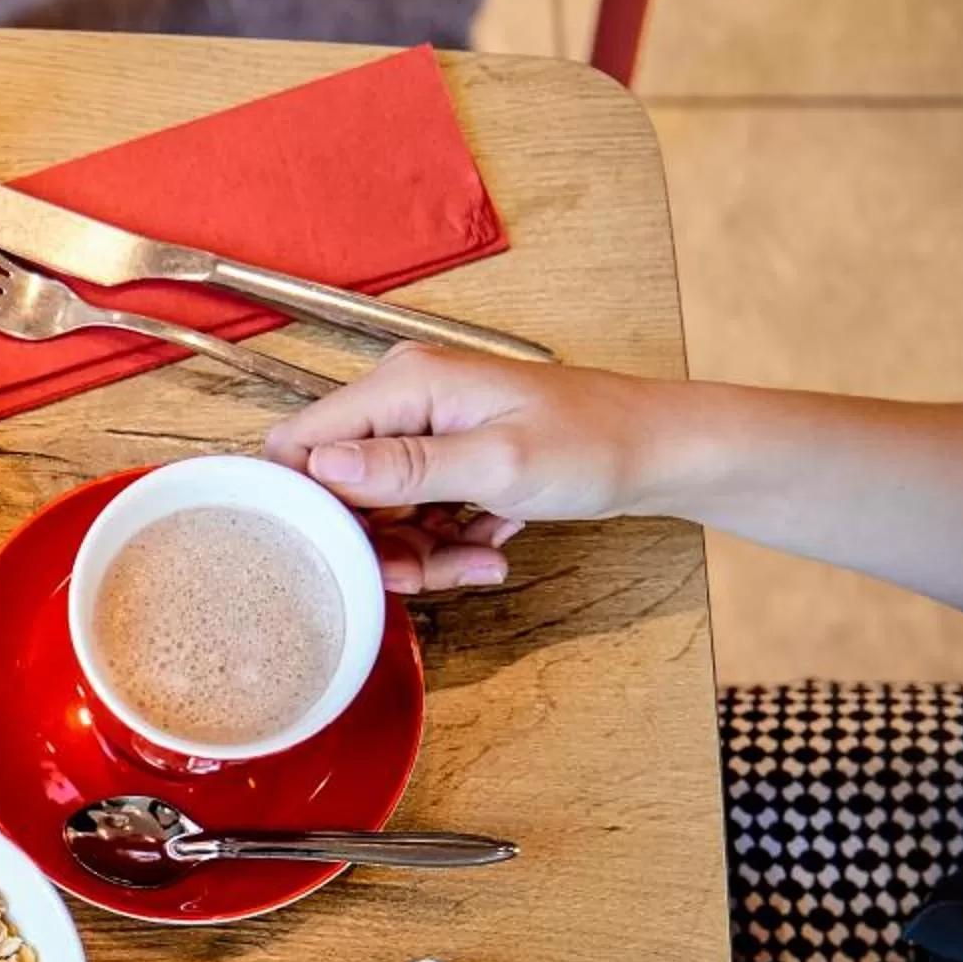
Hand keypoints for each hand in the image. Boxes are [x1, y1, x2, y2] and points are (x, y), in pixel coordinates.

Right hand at [262, 346, 676, 592]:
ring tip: (476, 564)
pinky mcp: (446, 459)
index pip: (302, 441)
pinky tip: (488, 549)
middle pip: (337, 487)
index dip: (307, 504)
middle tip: (421, 576)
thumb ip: (406, 467)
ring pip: (378, 511)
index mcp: (405, 385)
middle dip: (375, 542)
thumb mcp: (498, 463)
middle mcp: (405, 401)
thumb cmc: (595, 444)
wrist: (660, 450)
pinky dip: (444, 544)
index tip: (338, 553)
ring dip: (418, 553)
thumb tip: (321, 467)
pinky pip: (416, 514)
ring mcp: (425, 430)